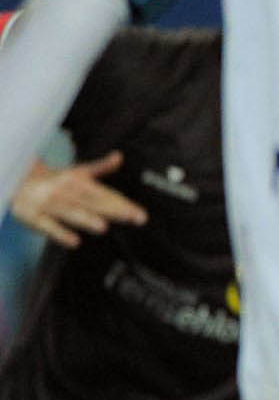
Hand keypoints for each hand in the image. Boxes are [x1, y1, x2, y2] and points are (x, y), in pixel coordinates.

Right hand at [10, 153, 145, 248]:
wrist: (16, 182)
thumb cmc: (55, 181)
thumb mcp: (76, 172)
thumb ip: (100, 167)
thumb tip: (119, 157)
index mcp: (76, 180)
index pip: (103, 193)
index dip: (123, 203)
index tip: (140, 213)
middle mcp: (64, 190)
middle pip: (92, 202)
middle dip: (114, 211)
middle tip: (134, 218)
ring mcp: (48, 204)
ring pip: (70, 212)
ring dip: (87, 219)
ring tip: (103, 227)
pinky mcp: (33, 217)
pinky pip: (47, 226)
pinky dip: (60, 234)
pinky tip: (75, 242)